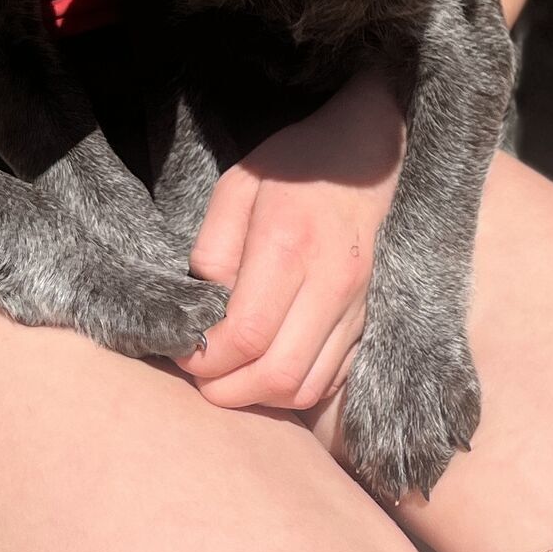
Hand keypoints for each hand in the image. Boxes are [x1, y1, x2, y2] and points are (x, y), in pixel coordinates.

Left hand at [185, 70, 404, 411]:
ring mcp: (357, 303)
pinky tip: (270, 366)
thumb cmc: (293, 167)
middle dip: (229, 391)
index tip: (184, 351)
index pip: (246, 334)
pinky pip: (332, 377)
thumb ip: (213, 248)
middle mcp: (331, 281)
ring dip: (262, 396)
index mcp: (289, 245)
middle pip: (279, 374)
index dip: (206, 360)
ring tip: (234, 376)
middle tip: (203, 377)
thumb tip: (204, 311)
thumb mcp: (236, 188)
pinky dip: (295, 387)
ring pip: (308, 386)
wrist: (365, 155)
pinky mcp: (368, 317)